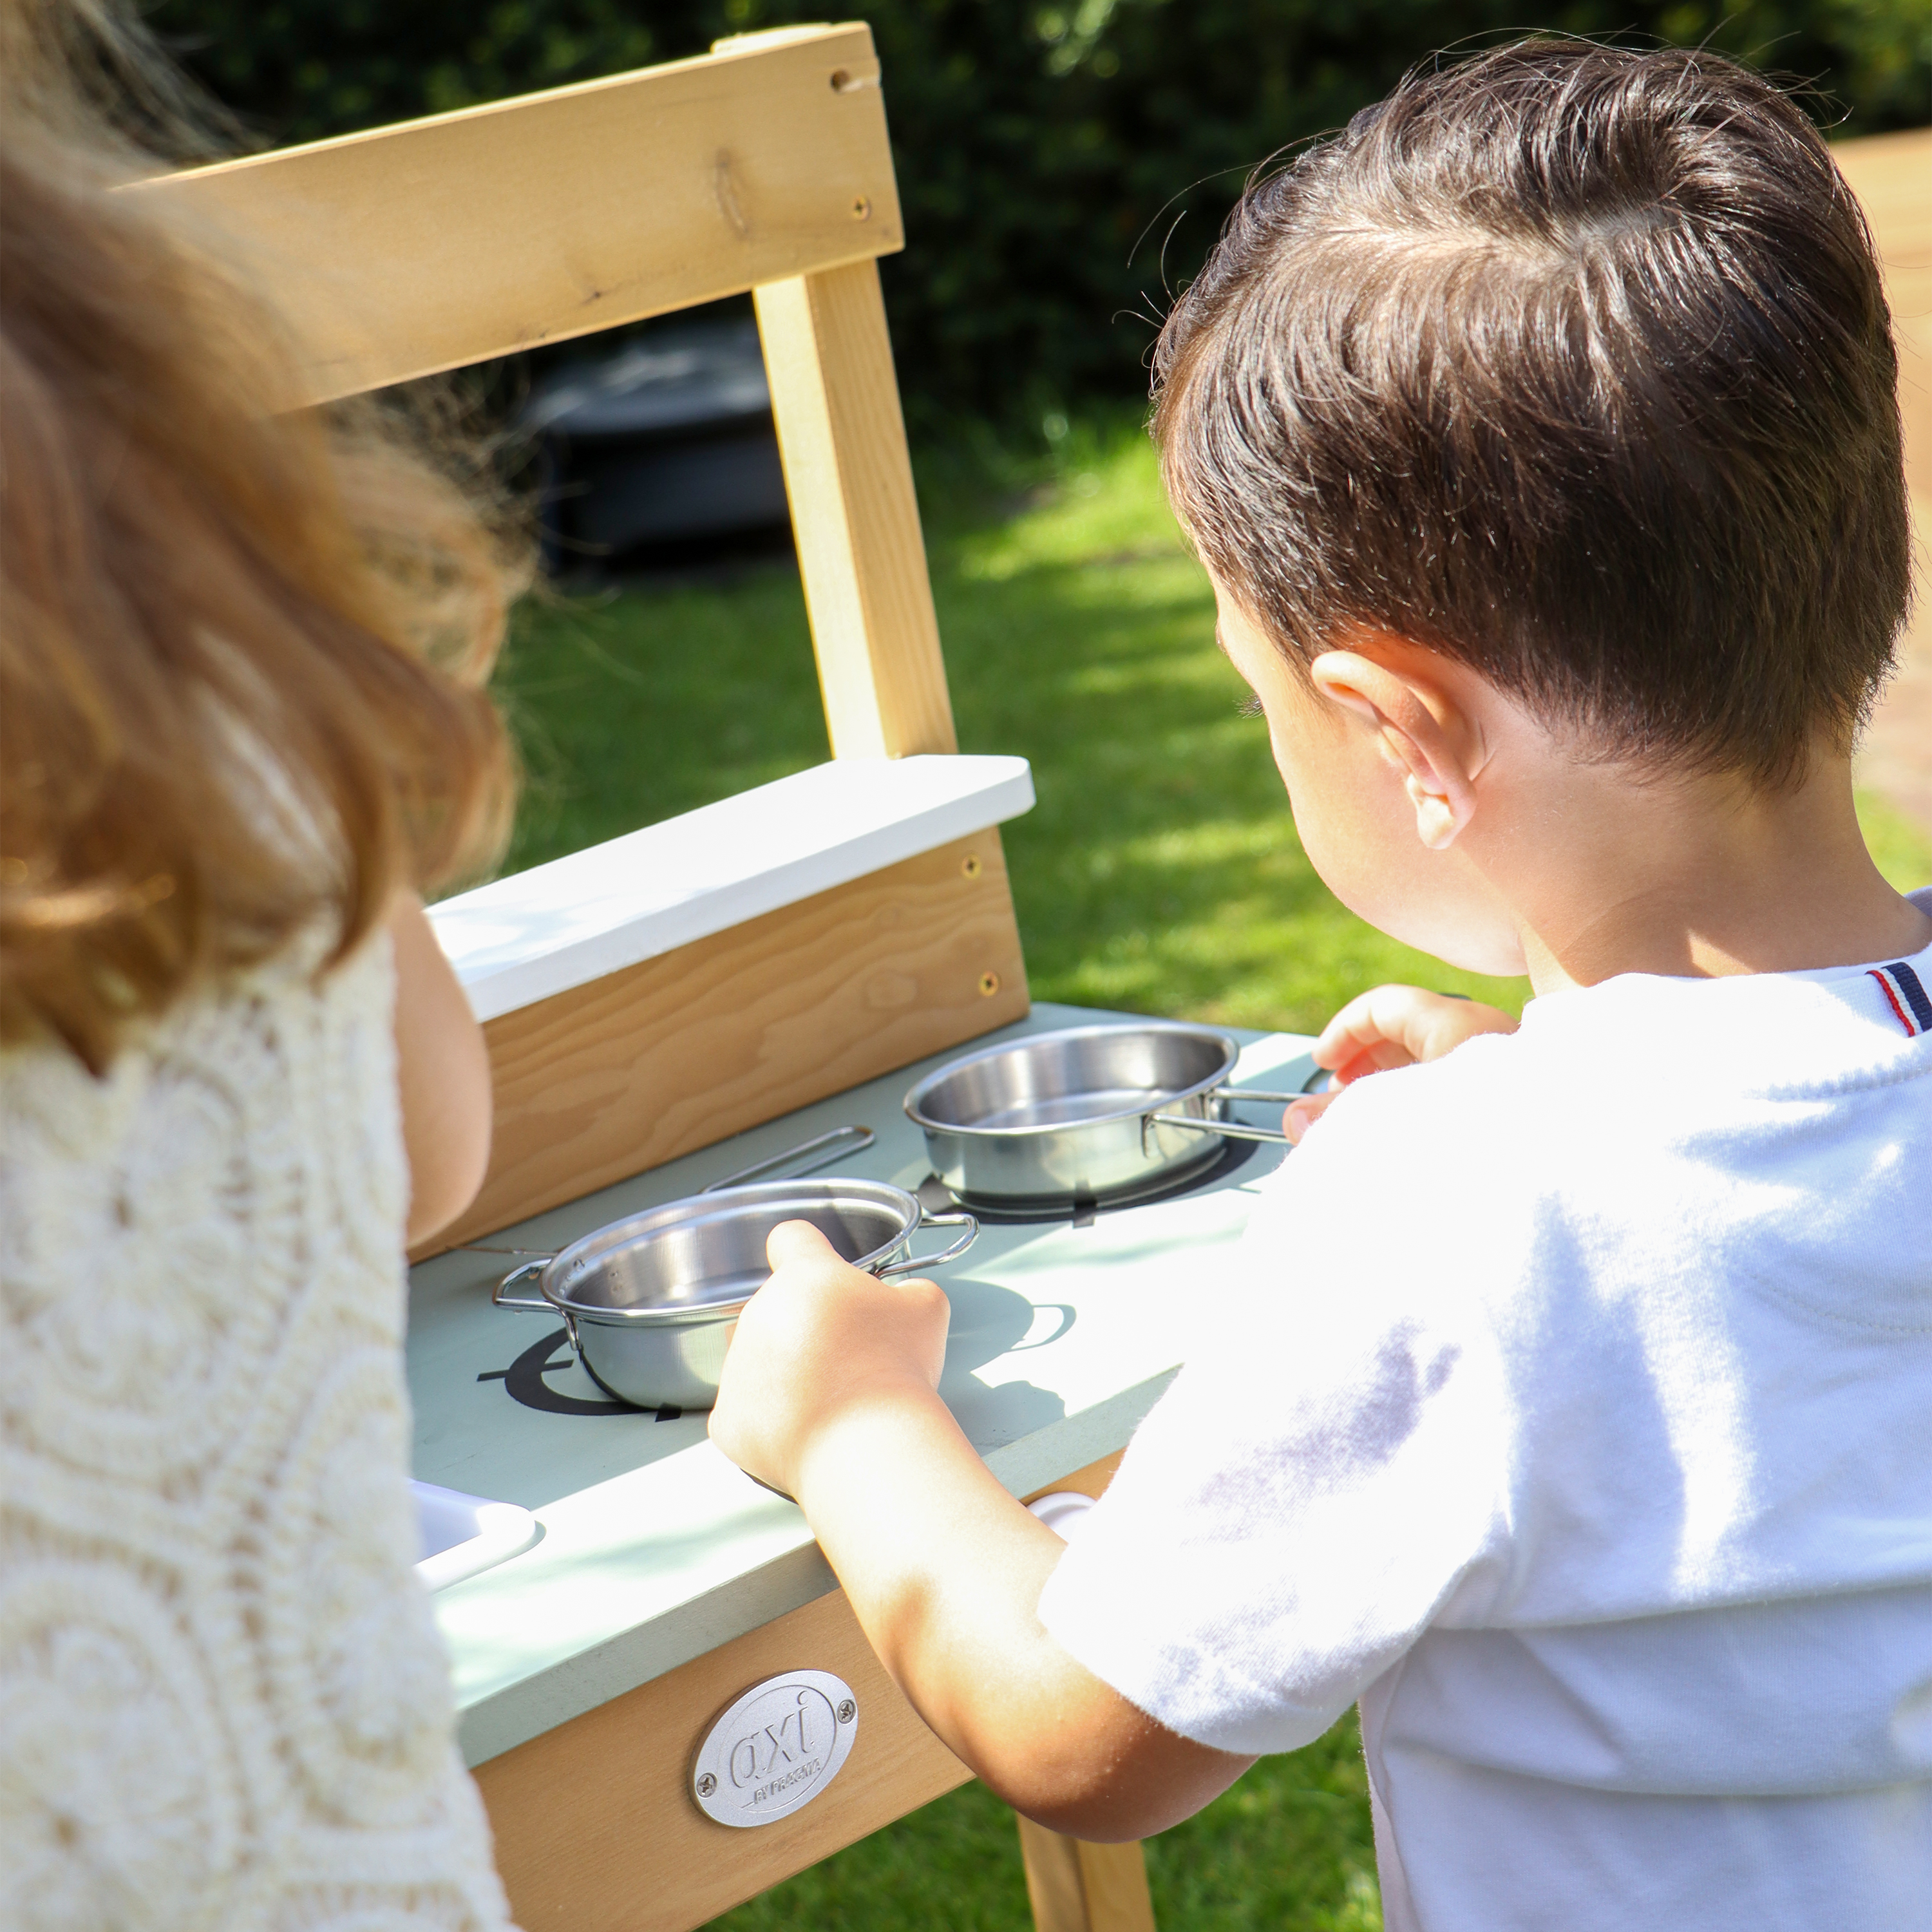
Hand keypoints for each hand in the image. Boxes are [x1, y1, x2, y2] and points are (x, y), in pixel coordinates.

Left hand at [709, 1220, 950, 1500]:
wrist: (869, 1446)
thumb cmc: (895, 1373)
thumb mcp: (926, 1308)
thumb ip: (907, 1289)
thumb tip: (902, 1299)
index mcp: (804, 1277)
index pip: (790, 1239)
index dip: (807, 1252)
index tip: (821, 1271)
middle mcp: (760, 1313)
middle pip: (776, 1306)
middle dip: (805, 1324)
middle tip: (846, 1355)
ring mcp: (737, 1366)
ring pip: (756, 1356)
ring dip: (783, 1369)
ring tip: (829, 1397)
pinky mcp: (727, 1416)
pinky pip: (744, 1408)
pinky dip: (770, 1418)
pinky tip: (808, 1426)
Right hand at [1284, 984, 1517, 1141]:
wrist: (1565, 1189)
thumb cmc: (1486, 1150)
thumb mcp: (1393, 1124)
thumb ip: (1338, 1120)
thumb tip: (1297, 1120)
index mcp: (1459, 1029)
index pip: (1384, 1006)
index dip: (1344, 1032)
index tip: (1323, 1065)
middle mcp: (1490, 1039)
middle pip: (1412, 1032)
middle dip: (1367, 1064)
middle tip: (1340, 1100)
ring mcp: (1509, 1071)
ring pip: (1438, 1064)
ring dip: (1397, 1090)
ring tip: (1372, 1127)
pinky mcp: (1519, 1106)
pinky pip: (1463, 1092)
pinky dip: (1428, 1107)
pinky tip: (1412, 1143)